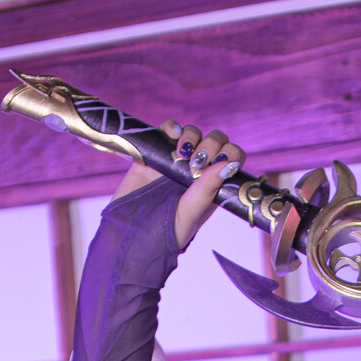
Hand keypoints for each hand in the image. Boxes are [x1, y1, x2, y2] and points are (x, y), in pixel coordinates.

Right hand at [113, 118, 245, 250]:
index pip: (232, 160)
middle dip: (212, 144)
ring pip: (193, 133)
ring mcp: (176, 160)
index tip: (220, 163)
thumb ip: (206, 190)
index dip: (231, 154)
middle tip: (197, 162)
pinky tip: (172, 137)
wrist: (128, 231)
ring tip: (182, 154)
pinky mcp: (155, 151)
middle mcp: (196, 171)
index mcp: (211, 187)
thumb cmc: (163, 232)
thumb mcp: (189, 214)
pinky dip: (172, 127)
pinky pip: (168, 129)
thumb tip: (228, 165)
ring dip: (192, 136)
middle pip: (215, 142)